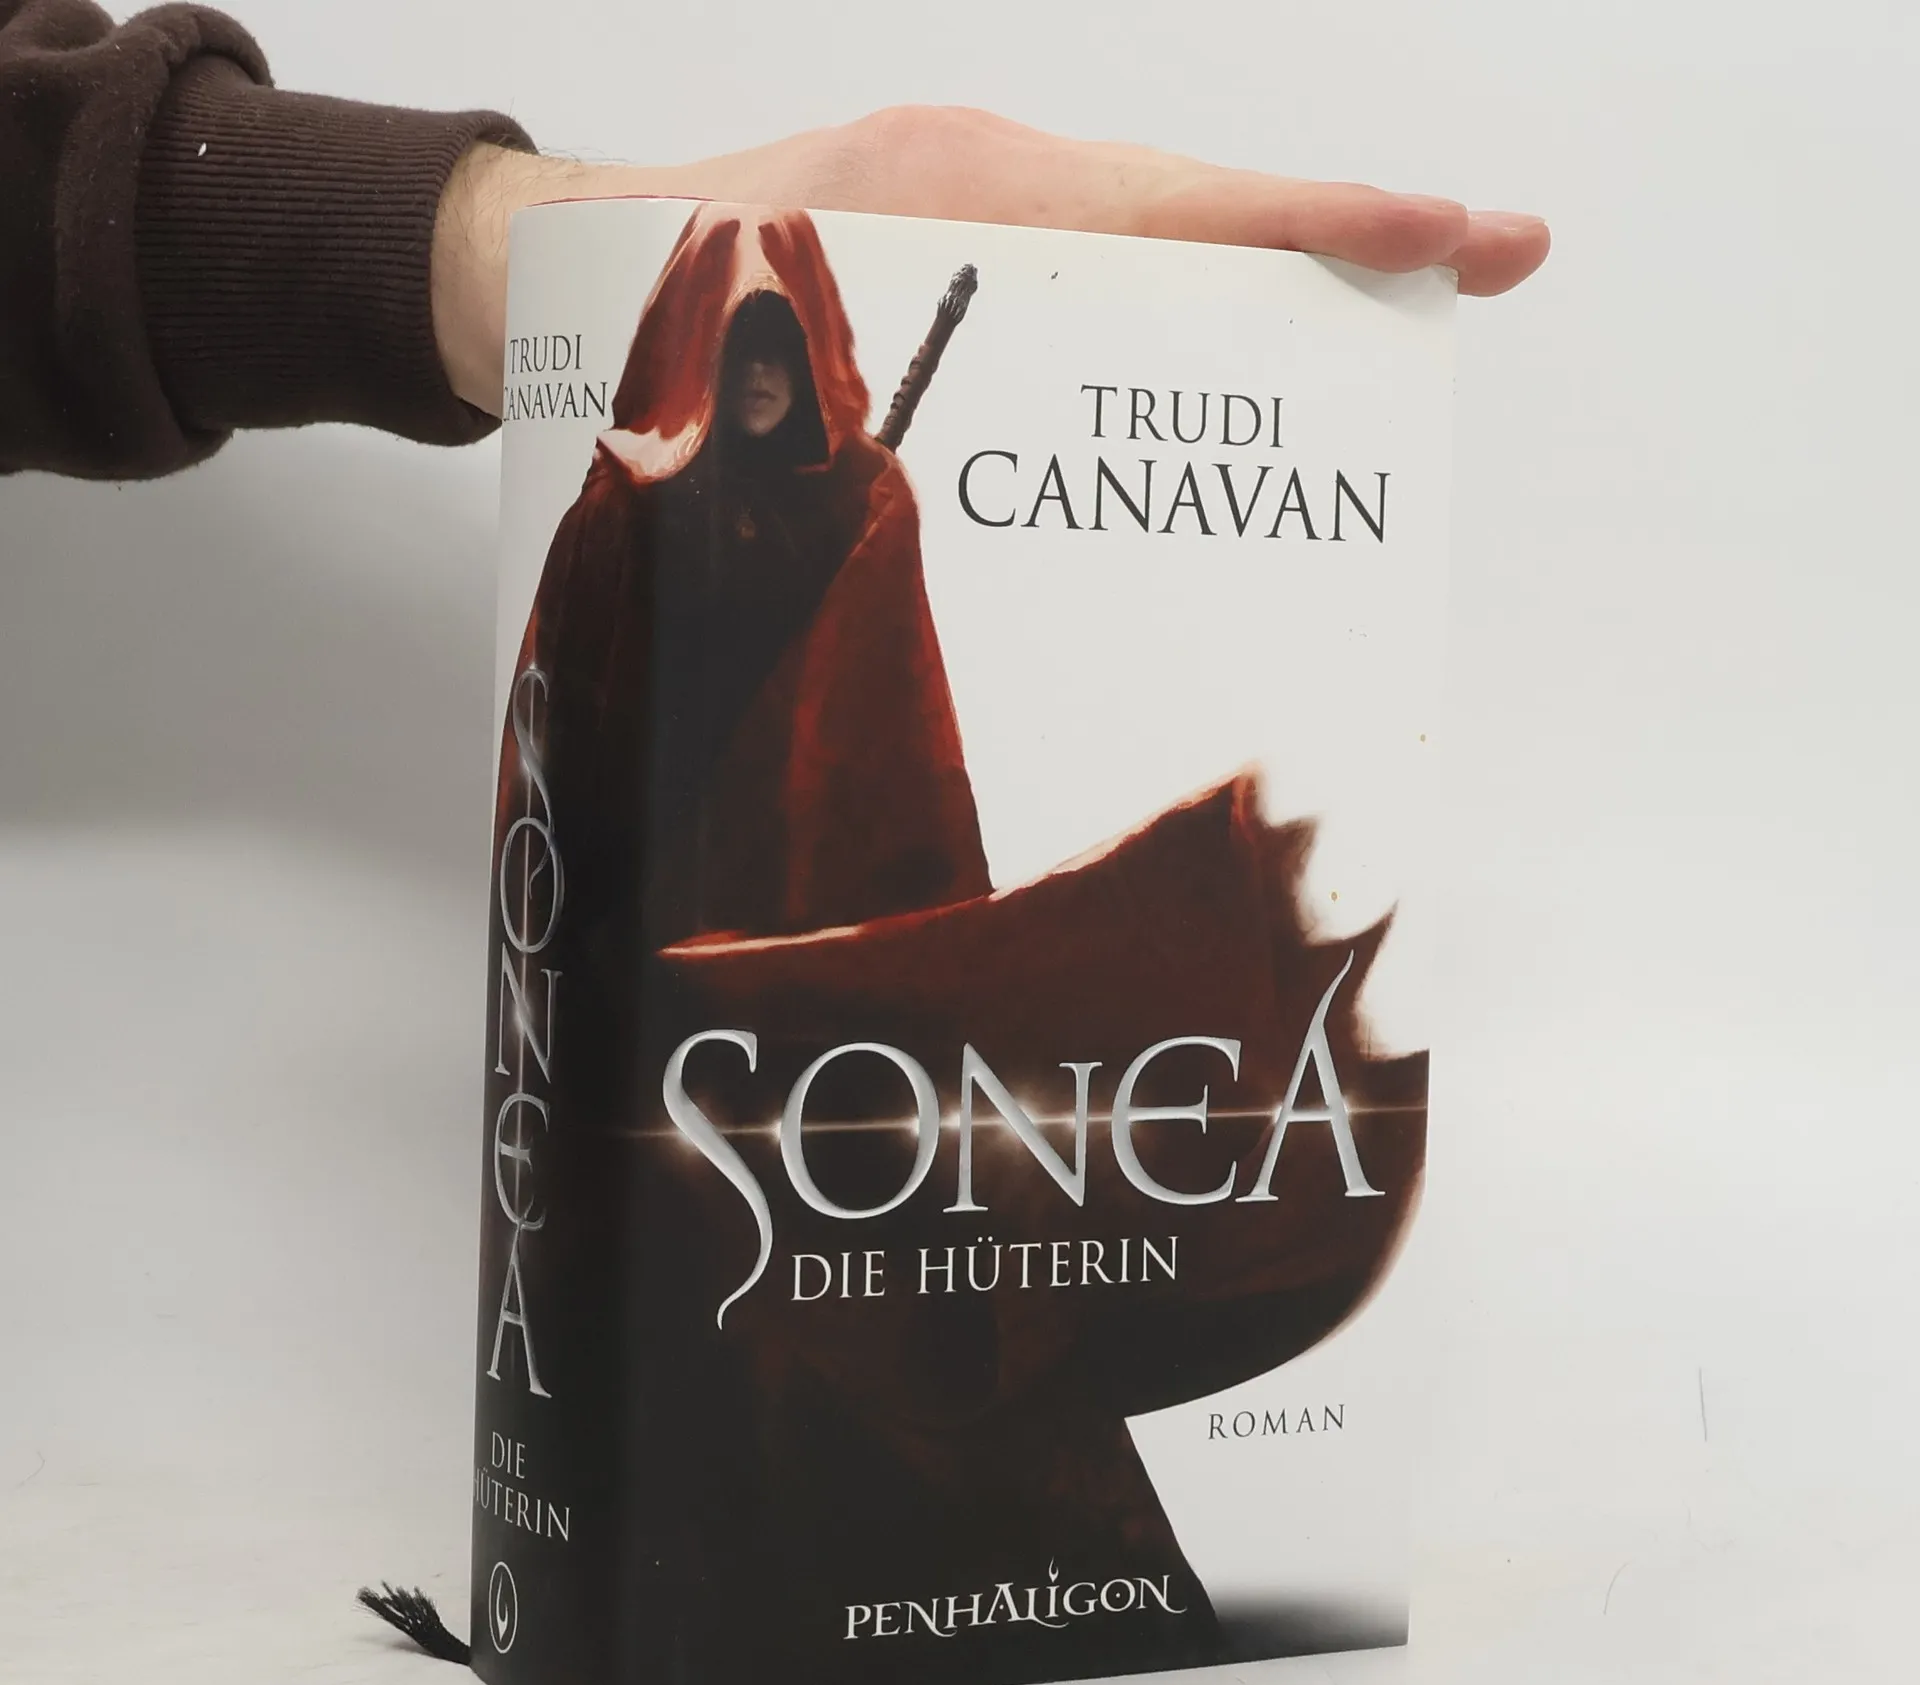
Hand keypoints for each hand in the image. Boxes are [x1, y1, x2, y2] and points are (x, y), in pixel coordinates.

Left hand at [432, 106, 1550, 415]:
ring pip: (1160, 247)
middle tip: (1480, 258)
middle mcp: (998, 184)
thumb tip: (917, 433)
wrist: (572, 259)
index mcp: (968, 186)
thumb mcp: (755, 318)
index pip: (1187, 205)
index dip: (1332, 224)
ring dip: (1265, 285)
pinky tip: (1207, 379)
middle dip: (1342, 239)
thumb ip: (849, 368)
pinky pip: (1100, 274)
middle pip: (1206, 214)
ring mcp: (990, 209)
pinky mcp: (969, 243)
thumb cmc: (656, 291)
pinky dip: (1173, 309)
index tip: (1464, 232)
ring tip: (1384, 325)